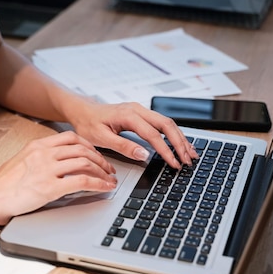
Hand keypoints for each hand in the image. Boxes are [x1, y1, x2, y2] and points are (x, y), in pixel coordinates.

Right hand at [0, 131, 116, 223]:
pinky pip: (83, 182)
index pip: (71, 138)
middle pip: (82, 149)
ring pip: (86, 163)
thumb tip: (59, 164)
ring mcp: (47, 169)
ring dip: (103, 171)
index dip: (89, 146)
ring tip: (110, 179)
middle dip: (100, 159)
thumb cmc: (2, 185)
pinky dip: (99, 184)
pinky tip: (105, 188)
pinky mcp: (50, 187)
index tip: (97, 155)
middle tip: (109, 169)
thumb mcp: (22, 162)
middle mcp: (44, 153)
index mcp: (38, 145)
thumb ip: (41, 159)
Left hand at [67, 101, 197, 168]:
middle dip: (180, 143)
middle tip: (188, 160)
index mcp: (128, 115)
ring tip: (190, 153)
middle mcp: (138, 109)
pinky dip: (173, 134)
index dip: (166, 150)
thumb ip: (123, 146)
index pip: (153, 134)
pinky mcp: (142, 114)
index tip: (174, 163)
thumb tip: (144, 154)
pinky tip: (180, 143)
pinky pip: (162, 123)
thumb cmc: (88, 124)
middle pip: (167, 124)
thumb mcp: (101, 138)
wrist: (82, 111)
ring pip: (167, 123)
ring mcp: (141, 110)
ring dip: (180, 138)